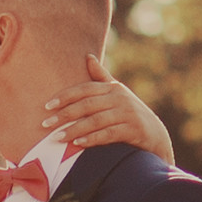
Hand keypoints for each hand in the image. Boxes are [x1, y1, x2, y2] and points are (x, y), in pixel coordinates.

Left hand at [36, 55, 170, 162]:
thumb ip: (101, 77)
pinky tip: (78, 144)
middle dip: (64, 115)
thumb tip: (88, 57)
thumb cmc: (130, 113)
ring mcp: (127, 114)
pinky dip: (92, 139)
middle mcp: (120, 98)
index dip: (65, 97)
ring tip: (57, 137)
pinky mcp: (133, 130)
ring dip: (74, 130)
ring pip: (95, 121)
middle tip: (46, 124)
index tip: (47, 106)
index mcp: (113, 88)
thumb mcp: (117, 93)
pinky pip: (108, 134)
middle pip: (87, 105)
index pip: (85, 89)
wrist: (155, 135)